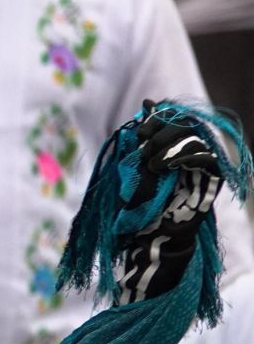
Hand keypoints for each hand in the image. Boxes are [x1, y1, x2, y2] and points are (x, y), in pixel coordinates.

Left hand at [116, 103, 222, 303]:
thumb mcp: (132, 168)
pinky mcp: (209, 182)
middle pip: (186, 125)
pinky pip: (206, 158)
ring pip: (196, 138)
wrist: (147, 239)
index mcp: (171, 150)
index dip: (160, 118)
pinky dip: (184, 155)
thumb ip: (141, 139)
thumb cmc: (136, 207)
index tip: (140, 128)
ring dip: (170, 143)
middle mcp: (189, 156)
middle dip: (162, 129)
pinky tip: (162, 165)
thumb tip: (147, 103)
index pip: (175, 119)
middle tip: (143, 143)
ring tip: (150, 160)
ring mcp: (201, 168)